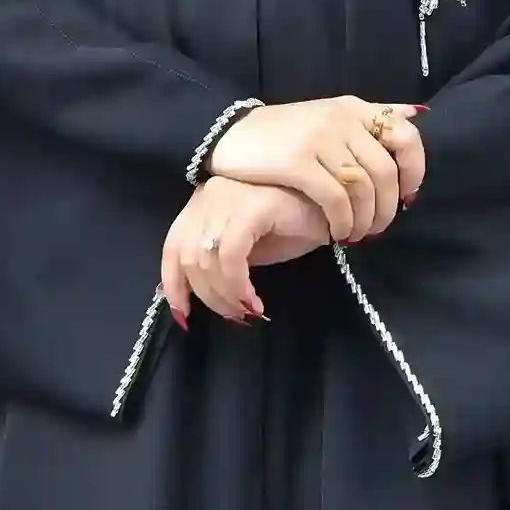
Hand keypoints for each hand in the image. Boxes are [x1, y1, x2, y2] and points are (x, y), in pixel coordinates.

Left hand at [162, 178, 330, 324]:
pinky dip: (236, 284)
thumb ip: (216, 263)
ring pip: (206, 259)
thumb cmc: (292, 225)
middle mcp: (209, 194)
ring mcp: (229, 196)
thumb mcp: (246, 247)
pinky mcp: (252, 207)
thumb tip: (185, 296)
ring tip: (247, 310)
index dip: (174, 284)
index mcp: (203, 202)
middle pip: (188, 257)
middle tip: (234, 315)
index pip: (173, 246)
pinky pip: (231, 255)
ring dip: (224, 296)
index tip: (184, 314)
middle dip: (208, 296)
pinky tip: (253, 300)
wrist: (336, 208)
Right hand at [208, 97, 425, 242]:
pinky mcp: (297, 162)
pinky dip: (342, 221)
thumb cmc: (283, 131)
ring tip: (354, 234)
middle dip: (387, 208)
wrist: (230, 131)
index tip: (406, 196)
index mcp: (354, 108)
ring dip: (364, 220)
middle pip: (385, 172)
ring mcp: (319, 140)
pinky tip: (336, 233)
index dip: (413, 171)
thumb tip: (416, 115)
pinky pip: (335, 199)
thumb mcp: (329, 115)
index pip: (405, 136)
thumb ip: (369, 118)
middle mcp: (342, 119)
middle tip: (377, 229)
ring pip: (362, 188)